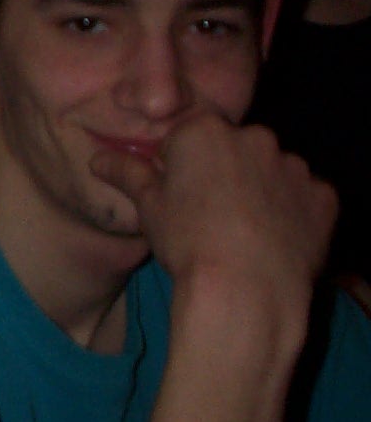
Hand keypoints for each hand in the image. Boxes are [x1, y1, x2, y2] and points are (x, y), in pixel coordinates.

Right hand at [92, 114, 334, 344]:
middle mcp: (254, 137)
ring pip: (270, 170)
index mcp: (204, 131)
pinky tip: (273, 239)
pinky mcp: (323, 196)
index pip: (187, 134)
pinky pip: (302, 197)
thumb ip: (126, 174)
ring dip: (258, 189)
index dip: (179, 162)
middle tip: (209, 212)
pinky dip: (290, 212)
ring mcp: (293, 166)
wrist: (246, 290)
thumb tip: (97, 160)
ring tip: (243, 230)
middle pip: (233, 147)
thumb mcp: (148, 208)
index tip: (177, 191)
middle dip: (223, 170)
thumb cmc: (188, 242)